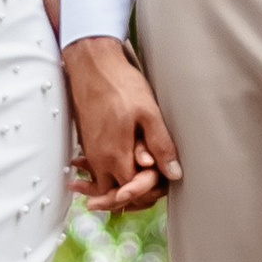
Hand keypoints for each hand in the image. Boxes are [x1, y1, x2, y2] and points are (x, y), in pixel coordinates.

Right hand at [64, 36, 181, 211]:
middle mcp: (99, 160)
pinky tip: (120, 170)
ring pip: (104, 185)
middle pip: (116, 195)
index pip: (133, 192)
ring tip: (139, 184)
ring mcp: (91, 153)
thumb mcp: (149, 113)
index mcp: (116, 156)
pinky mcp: (87, 144)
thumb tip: (174, 173)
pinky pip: (96, 171)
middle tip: (154, 187)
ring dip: (120, 188)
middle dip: (135, 195)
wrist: (91, 65)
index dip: (150, 190)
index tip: (163, 178)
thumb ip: (161, 146)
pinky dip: (107, 177)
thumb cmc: (119, 84)